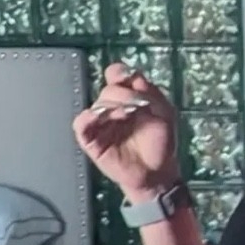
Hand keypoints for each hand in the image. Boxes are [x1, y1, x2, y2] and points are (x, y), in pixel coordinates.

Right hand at [73, 63, 179, 200]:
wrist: (157, 172)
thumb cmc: (161, 142)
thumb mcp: (164, 112)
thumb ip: (150, 91)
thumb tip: (130, 77)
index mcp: (129, 97)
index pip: (116, 75)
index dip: (119, 72)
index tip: (126, 77)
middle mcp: (113, 107)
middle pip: (109, 89)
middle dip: (123, 94)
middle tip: (136, 108)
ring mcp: (102, 123)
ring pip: (97, 104)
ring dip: (110, 105)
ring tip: (125, 115)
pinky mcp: (92, 140)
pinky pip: (81, 124)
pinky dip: (87, 118)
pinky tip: (99, 117)